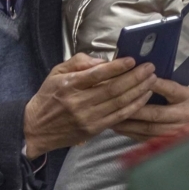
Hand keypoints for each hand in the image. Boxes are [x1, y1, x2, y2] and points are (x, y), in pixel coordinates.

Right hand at [23, 54, 155, 157]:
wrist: (36, 128)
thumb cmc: (48, 97)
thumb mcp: (56, 73)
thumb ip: (78, 62)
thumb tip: (102, 61)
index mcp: (69, 85)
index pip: (97, 74)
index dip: (117, 67)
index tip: (132, 60)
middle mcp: (78, 102)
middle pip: (113, 89)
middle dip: (135, 77)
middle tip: (149, 67)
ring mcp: (87, 118)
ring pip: (119, 103)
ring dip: (138, 91)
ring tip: (152, 80)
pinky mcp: (93, 129)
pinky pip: (118, 117)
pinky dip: (133, 107)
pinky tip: (143, 97)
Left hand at [109, 79, 188, 143]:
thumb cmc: (186, 105)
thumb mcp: (181, 91)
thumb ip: (164, 86)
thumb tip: (140, 76)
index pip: (169, 89)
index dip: (151, 85)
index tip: (133, 80)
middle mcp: (186, 116)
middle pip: (155, 113)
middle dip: (132, 109)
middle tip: (113, 103)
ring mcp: (178, 133)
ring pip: (148, 128)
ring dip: (128, 123)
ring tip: (111, 117)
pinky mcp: (170, 144)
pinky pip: (147, 139)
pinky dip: (132, 133)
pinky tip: (120, 128)